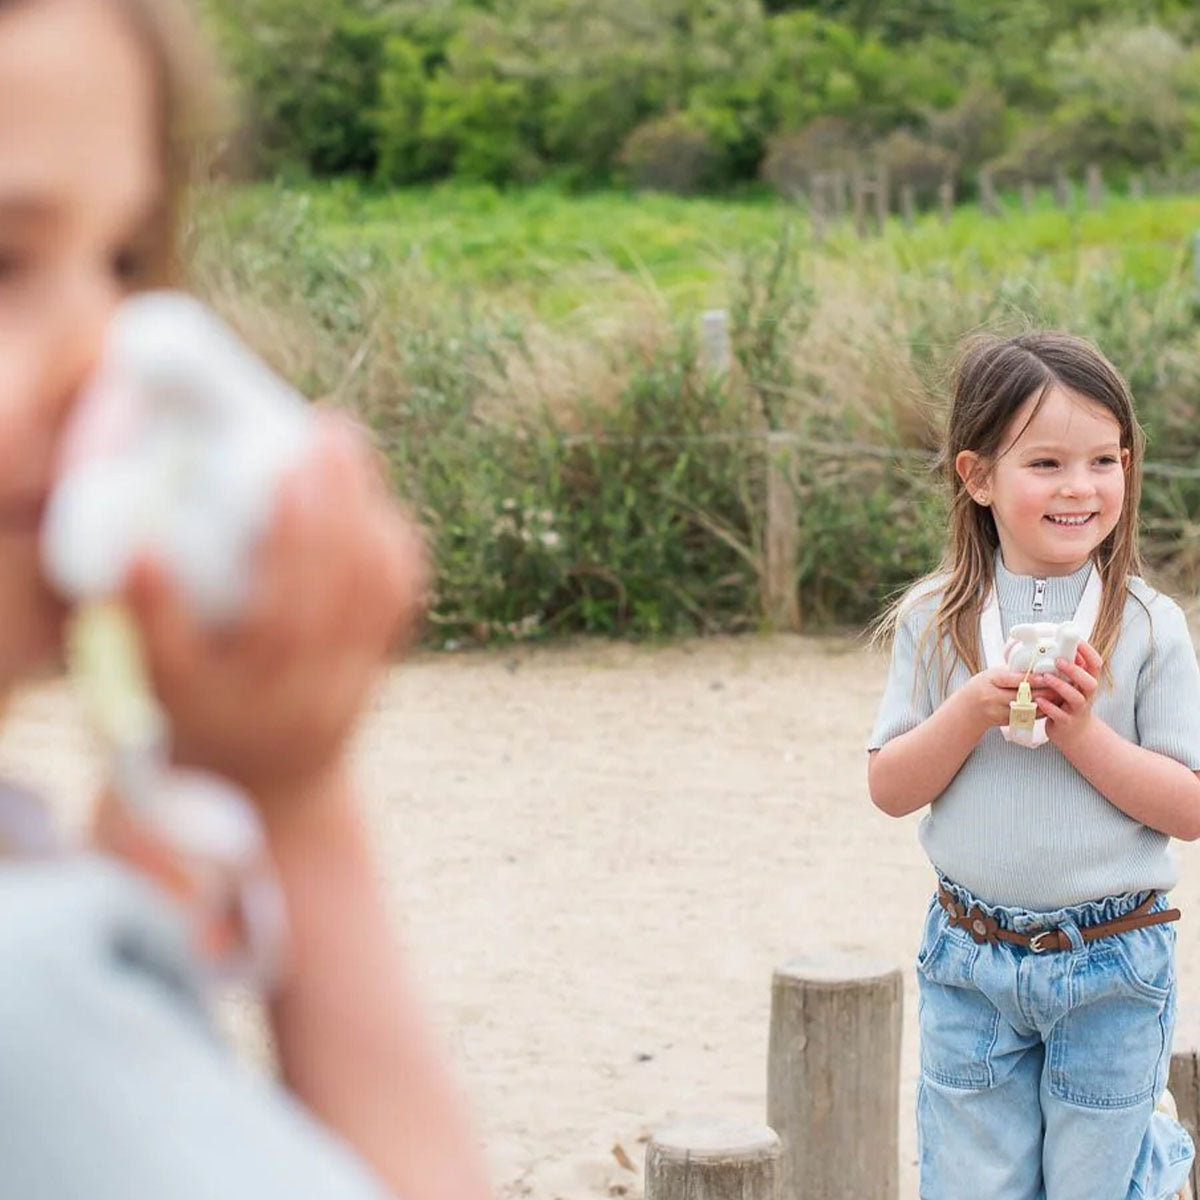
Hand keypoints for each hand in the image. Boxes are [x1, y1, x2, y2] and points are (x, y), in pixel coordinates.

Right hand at [123, 413, 427, 812]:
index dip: (289, 544)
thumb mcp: (160, 684)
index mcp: (256, 693)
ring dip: (367, 510)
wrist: (265, 788)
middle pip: (341, 590)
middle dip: (337, 504)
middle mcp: (317, 687)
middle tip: (325, 428)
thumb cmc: (198, 723)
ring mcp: (355, 674)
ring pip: (378, 590)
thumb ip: (151, 620)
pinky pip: (400, 598)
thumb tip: (141, 544)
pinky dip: (393, 544)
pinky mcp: (380, 658)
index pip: (282, 618)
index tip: (283, 472)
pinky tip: (373, 496)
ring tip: (342, 442)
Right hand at [959, 665, 1055, 734]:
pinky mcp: (1007, 721)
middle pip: (1025, 696)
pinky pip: (1028, 716)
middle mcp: (995, 698)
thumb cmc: (981, 687)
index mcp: (991, 682)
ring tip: (1060, 695)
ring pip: (1029, 708)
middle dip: (1045, 691)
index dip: (1032, 679)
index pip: (1014, 680)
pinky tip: (1051, 706)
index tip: (1046, 675)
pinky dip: (1041, 711)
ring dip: (1046, 702)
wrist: (968, 708)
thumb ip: (1011, 671)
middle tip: (1061, 685)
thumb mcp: (991, 674)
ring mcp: (1001, 712)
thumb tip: (1033, 665)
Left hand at [1038, 639, 1100, 748]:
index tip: (1076, 641)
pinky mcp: (1066, 722)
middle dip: (1075, 671)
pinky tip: (1038, 699)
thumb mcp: (1074, 685)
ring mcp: (1077, 710)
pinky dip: (1049, 706)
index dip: (1089, 653)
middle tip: (1058, 660)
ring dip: (1060, 686)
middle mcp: (1086, 696)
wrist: (1076, 734)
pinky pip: (1058, 714)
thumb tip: (1056, 644)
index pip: (1095, 665)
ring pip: (1075, 698)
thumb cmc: (1070, 704)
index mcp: (1087, 683)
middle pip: (1090, 682)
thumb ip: (1068, 669)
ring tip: (1045, 677)